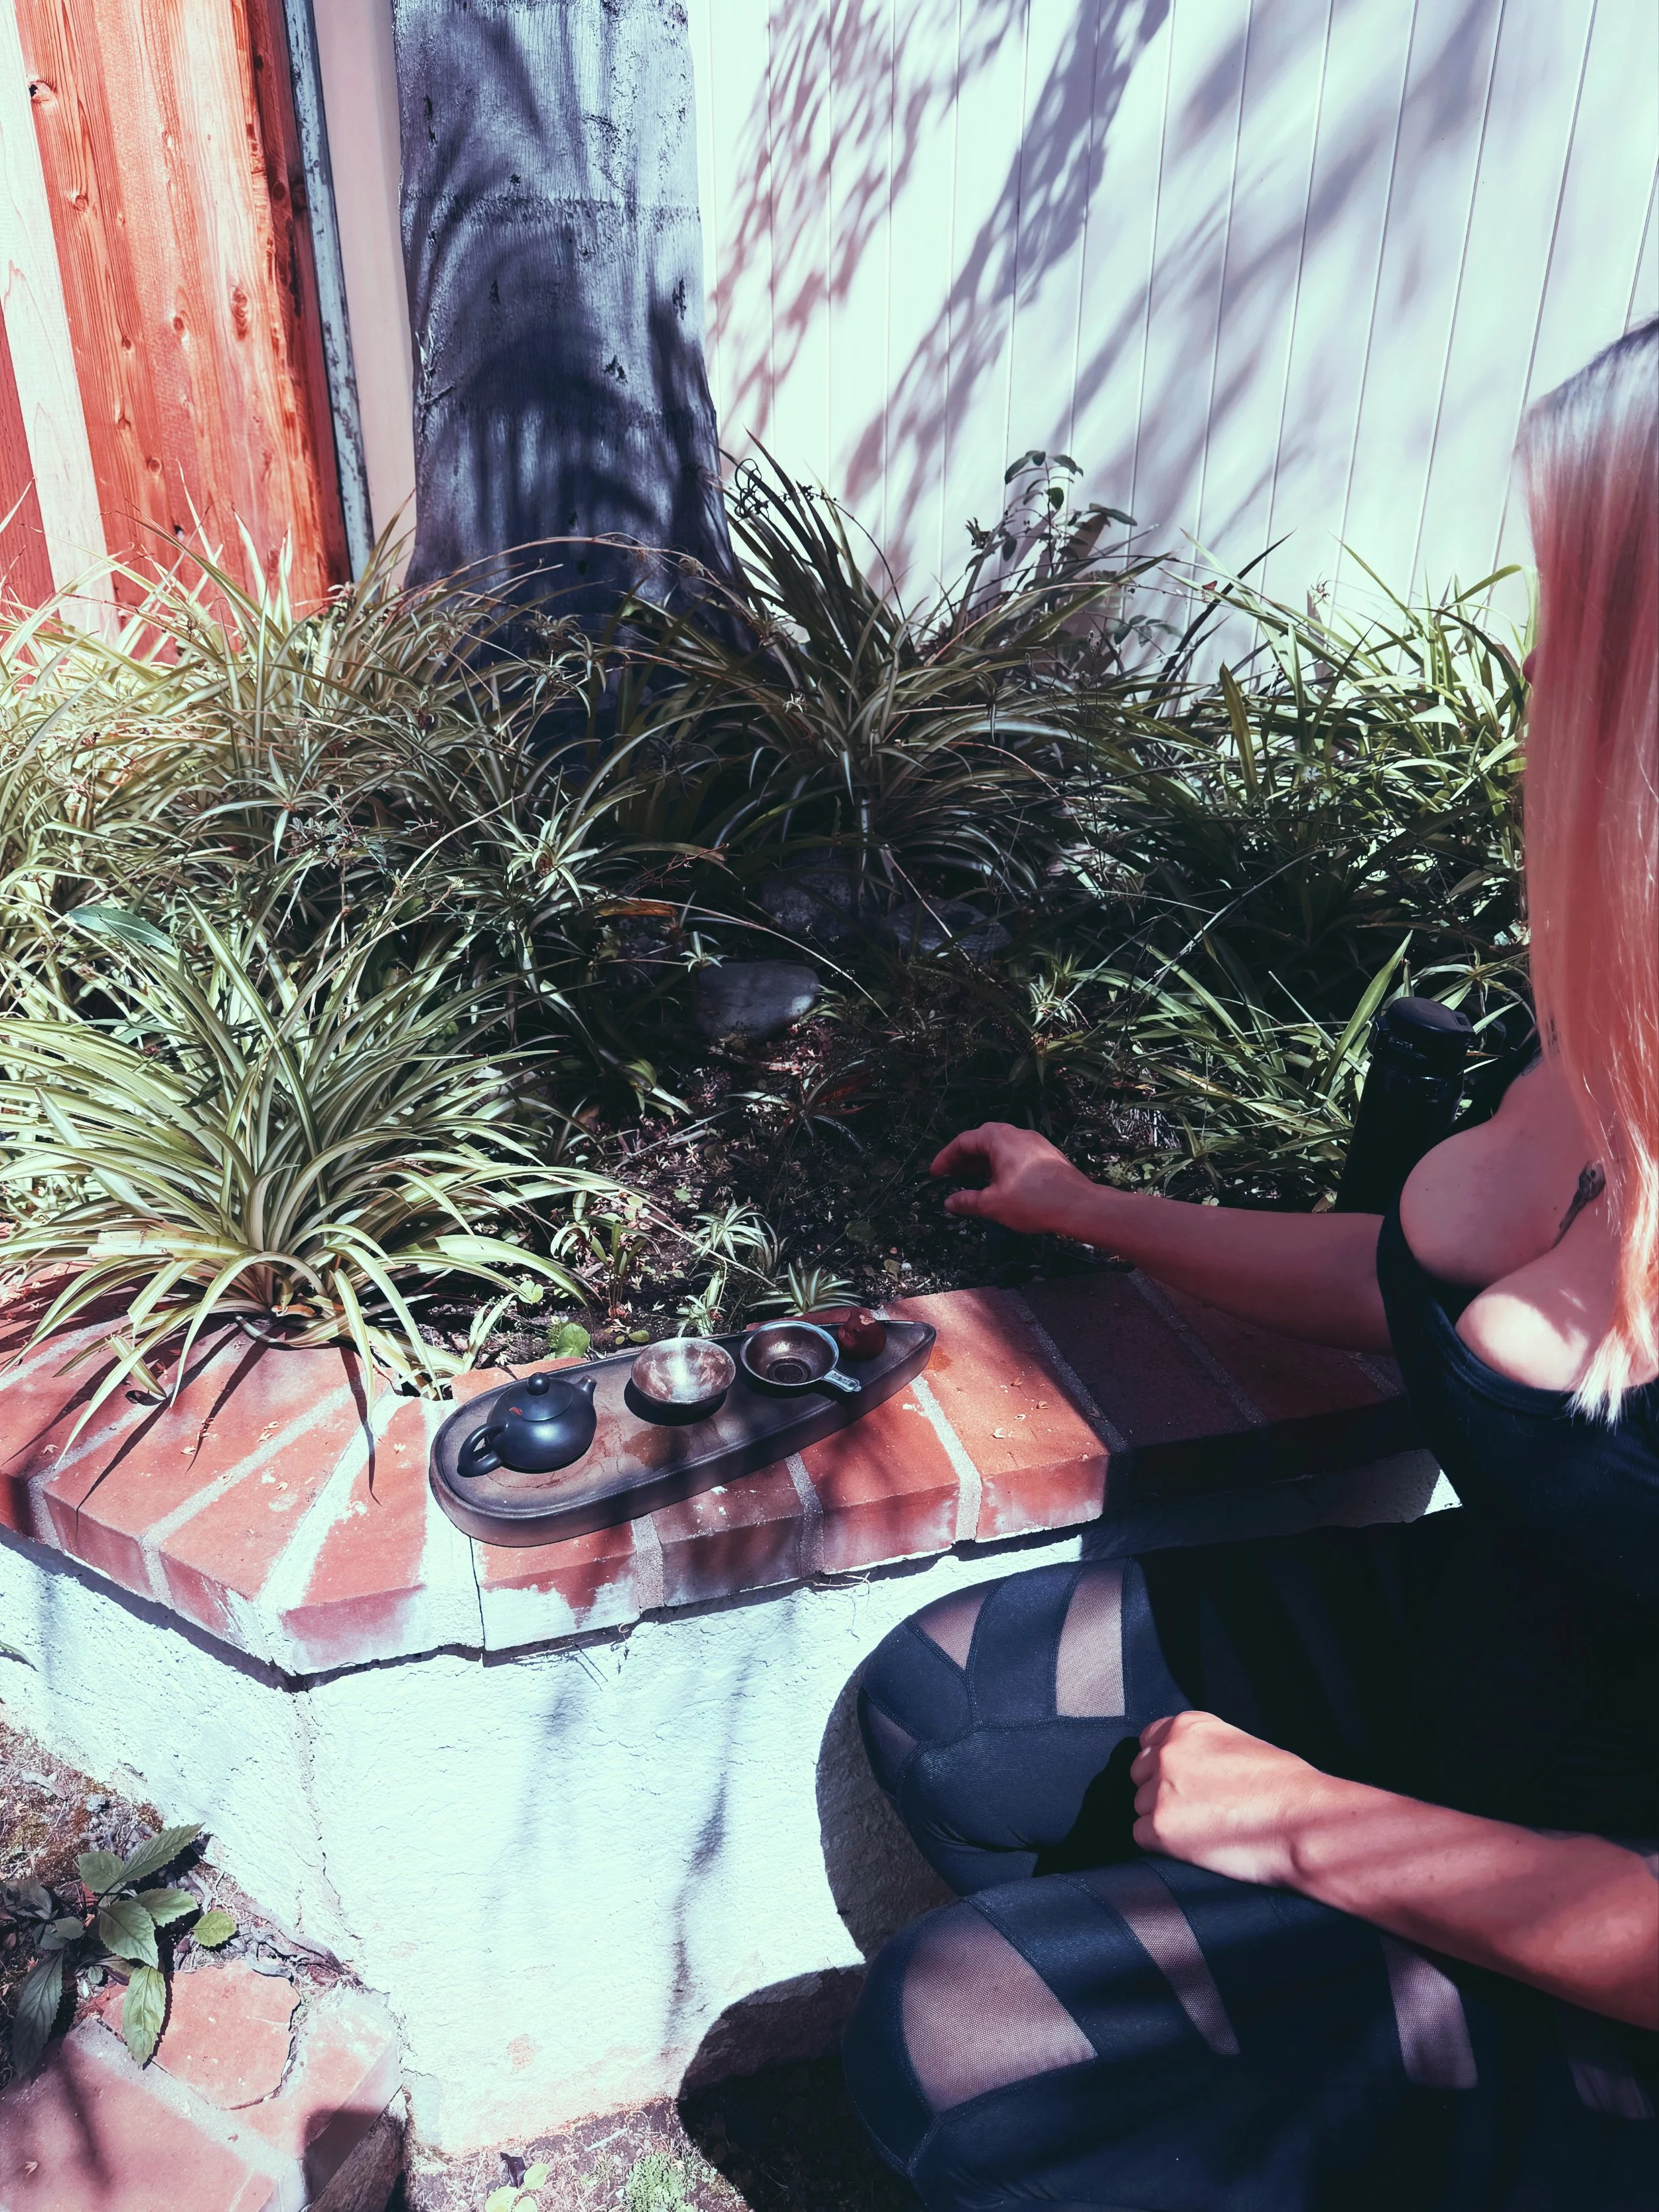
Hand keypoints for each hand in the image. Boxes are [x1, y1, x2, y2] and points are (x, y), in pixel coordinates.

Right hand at [930, 1123, 1091, 1235]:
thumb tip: (949, 1203)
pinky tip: (997, 1183)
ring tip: (969, 1179)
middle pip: (983, 1140)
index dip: (946, 1157)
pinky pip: (1015, 1155)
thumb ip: (968, 1201)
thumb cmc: (1033, 1201)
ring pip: (1000, 1148)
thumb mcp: (993, 1204)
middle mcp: (1017, 1134)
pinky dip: (999, 1165)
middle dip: (963, 1158)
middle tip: (949, 1175)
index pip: (964, 1141)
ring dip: (982, 1162)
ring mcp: (1035, 1143)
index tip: (934, 1173)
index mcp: (1000, 1138)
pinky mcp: (1046, 1156)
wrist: (1079, 1206)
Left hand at [1131, 1711, 1332, 1888]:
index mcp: (1188, 1726)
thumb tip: (1189, 1765)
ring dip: (1162, 1818)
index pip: (1149, 1739)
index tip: (1176, 1778)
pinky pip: (1141, 1835)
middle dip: (1159, 1789)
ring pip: (1141, 1805)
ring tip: (1200, 1828)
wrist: (1302, 1821)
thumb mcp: (1238, 1744)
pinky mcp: (1160, 1828)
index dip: (1162, 1762)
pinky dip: (1161, 1844)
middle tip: (1191, 1808)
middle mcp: (1168, 1752)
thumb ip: (1202, 1748)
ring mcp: (1161, 1789)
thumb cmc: (1285, 1786)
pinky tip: (1191, 1845)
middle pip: (1140, 1773)